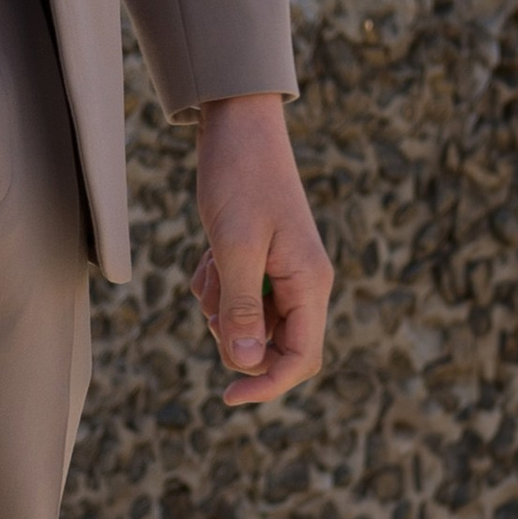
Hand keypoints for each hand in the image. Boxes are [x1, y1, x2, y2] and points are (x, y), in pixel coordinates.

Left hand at [189, 92, 332, 406]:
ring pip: (249, 320)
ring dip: (221, 304)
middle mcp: (303, 283)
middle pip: (272, 344)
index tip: (227, 396)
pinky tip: (207, 253)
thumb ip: (242, 307)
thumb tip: (245, 364)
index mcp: (310, 284)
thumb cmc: (239, 177)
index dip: (266, 384)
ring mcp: (283, 270)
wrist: (235, 123)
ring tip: (210, 263)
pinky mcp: (260, 257)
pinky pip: (237, 293)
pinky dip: (216, 282)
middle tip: (212, 295)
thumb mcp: (235, 245)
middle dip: (234, 333)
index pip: (300, 359)